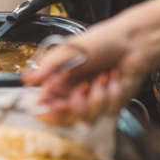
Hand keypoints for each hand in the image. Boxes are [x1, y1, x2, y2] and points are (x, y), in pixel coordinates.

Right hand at [22, 22, 150, 125]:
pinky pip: (108, 112)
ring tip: (103, 77)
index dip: (50, 111)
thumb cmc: (102, 42)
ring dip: (98, 96)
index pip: (47, 106)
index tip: (58, 105)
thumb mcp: (71, 49)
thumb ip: (48, 66)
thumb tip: (27, 78)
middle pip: (67, 117)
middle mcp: (74, 93)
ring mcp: (92, 101)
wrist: (132, 43)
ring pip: (88, 117)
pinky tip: (114, 79)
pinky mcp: (111, 105)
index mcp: (60, 81)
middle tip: (83, 88)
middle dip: (77, 104)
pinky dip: (113, 94)